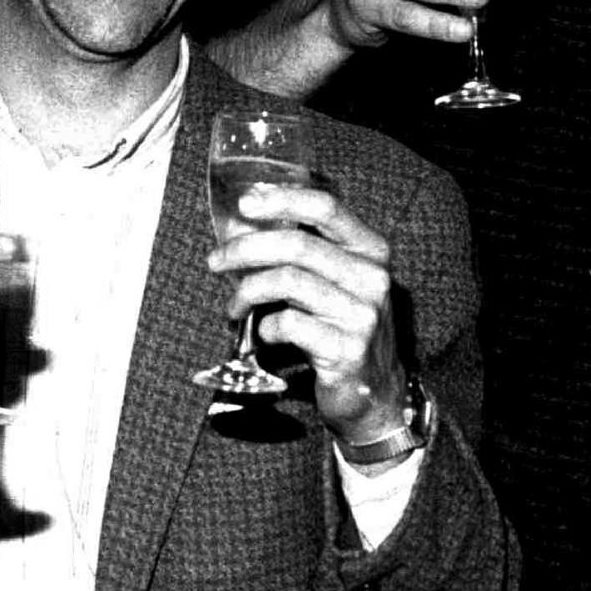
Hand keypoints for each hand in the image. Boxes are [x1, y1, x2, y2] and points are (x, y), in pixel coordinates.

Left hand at [208, 180, 407, 441]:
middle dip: (245, 249)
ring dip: (248, 291)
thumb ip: (295, 253)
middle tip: (216, 261)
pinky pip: (289, 324)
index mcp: (370, 250)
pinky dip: (265, 327)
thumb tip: (239, 225)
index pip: (325, 207)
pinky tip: (264, 335)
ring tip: (234, 307)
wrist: (375, 391)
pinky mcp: (346, 349)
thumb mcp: (330, 282)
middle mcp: (372, 277)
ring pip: (288, 282)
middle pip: (297, 245)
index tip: (244, 205)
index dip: (282, 199)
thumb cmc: (342, 329)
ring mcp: (363, 314)